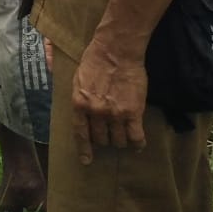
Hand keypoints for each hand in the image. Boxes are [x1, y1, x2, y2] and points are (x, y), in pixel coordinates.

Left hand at [69, 36, 147, 164]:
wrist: (116, 50)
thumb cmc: (95, 60)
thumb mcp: (76, 78)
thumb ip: (76, 96)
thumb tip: (75, 108)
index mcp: (79, 104)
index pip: (80, 134)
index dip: (85, 150)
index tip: (87, 161)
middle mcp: (95, 112)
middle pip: (101, 139)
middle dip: (104, 139)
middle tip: (109, 134)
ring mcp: (115, 114)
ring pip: (118, 141)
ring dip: (120, 141)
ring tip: (122, 135)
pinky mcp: (133, 113)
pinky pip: (136, 138)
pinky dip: (137, 143)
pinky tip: (137, 144)